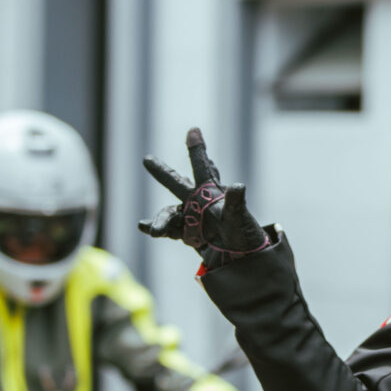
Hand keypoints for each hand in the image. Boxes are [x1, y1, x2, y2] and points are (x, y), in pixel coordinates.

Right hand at [139, 128, 271, 269]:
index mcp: (213, 193)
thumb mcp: (240, 219)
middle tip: (147, 159)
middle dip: (162, 173)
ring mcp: (193, 218)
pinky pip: (169, 229)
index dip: (197, 150)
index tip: (194, 130)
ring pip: (170, 213)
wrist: (244, 261)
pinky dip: (158, 228)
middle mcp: (200, 203)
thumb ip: (236, 203)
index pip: (204, 168)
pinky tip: (146, 228)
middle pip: (177, 184)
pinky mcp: (189, 233)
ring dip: (161, 220)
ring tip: (153, 230)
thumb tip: (238, 186)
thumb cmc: (245, 236)